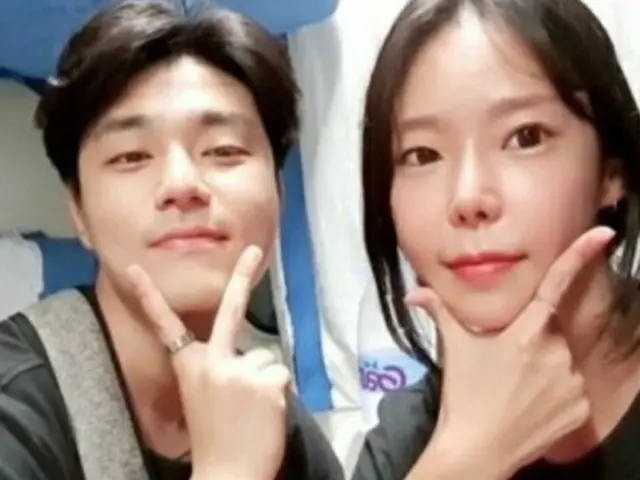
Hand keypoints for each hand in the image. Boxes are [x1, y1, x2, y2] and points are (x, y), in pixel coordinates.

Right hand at [127, 245, 289, 479]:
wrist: (226, 474)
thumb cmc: (217, 438)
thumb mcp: (205, 398)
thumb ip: (221, 369)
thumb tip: (252, 356)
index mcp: (190, 366)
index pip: (166, 326)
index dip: (149, 297)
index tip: (133, 270)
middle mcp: (212, 361)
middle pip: (230, 310)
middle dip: (241, 276)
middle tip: (255, 252)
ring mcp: (239, 369)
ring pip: (266, 359)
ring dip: (264, 381)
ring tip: (251, 411)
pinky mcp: (265, 381)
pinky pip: (281, 376)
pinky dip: (279, 394)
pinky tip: (264, 415)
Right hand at [406, 226, 614, 477]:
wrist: (476, 450)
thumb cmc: (463, 394)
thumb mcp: (453, 349)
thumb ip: (439, 312)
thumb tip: (413, 292)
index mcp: (525, 333)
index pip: (554, 287)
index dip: (578, 257)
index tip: (603, 233)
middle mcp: (555, 353)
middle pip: (550, 334)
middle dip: (533, 342)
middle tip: (507, 365)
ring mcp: (572, 382)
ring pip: (563, 363)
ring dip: (546, 369)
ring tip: (517, 390)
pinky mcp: (581, 408)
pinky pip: (573, 390)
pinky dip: (558, 394)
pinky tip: (533, 406)